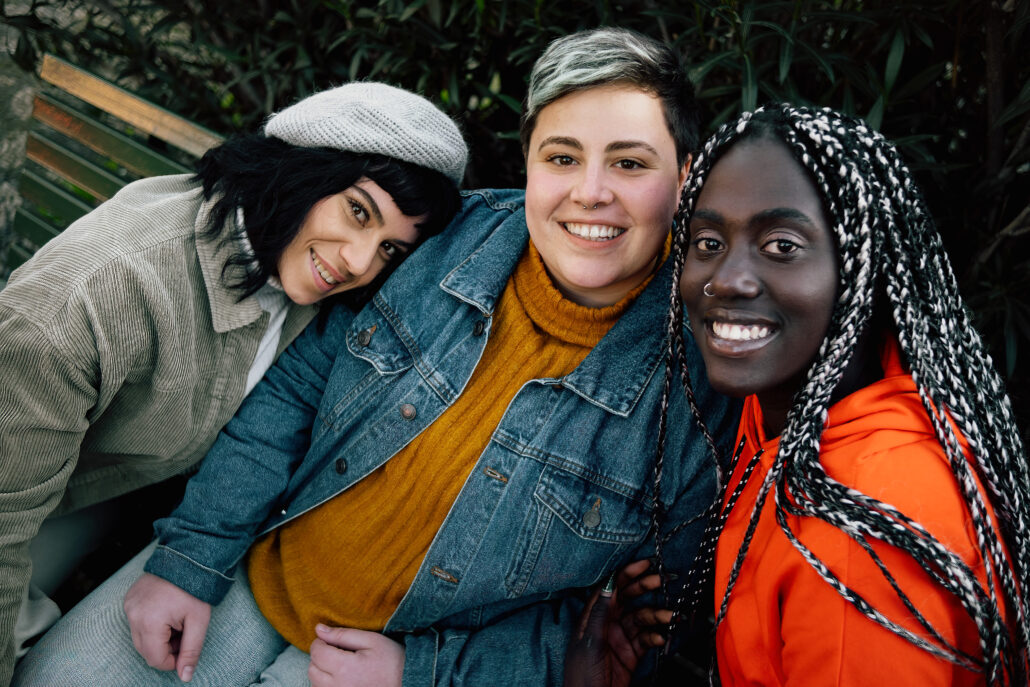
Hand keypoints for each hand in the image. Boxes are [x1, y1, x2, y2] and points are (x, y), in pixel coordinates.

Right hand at [123, 572, 211, 682]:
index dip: (172, 660)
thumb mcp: (199, 622)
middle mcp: (133, 615)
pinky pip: (136, 621)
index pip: (155, 659)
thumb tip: (184, 676)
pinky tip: (165, 611)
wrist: (187, 559)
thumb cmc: (195, 590)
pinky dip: (150, 623)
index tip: (186, 646)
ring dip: (157, 636)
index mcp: (149, 622)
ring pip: (140, 637)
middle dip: (165, 647)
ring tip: (175, 620)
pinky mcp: (129, 599)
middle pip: (145, 649)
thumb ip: (191, 651)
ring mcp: (128, 606)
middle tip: (183, 631)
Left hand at [308, 624, 404, 686]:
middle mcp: (338, 686)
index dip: (321, 641)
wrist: (408, 682)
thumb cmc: (392, 660)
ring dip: (322, 671)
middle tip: (338, 651)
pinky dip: (327, 683)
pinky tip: (343, 677)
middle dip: (320, 656)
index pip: (316, 652)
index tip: (332, 639)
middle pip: (312, 669)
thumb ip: (343, 634)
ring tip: (341, 665)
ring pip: (315, 683)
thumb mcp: (371, 640)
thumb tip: (318, 629)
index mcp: (345, 668)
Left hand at [564, 560, 673, 686]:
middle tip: (661, 580)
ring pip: (641, 618)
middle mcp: (607, 625)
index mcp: (592, 618)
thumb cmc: (582, 678)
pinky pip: (646, 638)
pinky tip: (660, 638)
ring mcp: (619, 639)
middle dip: (644, 587)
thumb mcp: (591, 643)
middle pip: (627, 598)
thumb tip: (609, 586)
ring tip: (669, 616)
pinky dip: (655, 636)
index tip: (644, 564)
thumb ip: (601, 614)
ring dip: (656, 615)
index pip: (610, 588)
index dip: (626, 574)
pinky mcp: (631, 654)